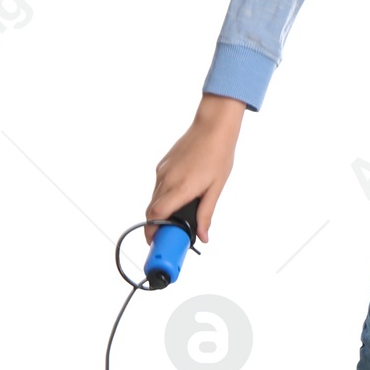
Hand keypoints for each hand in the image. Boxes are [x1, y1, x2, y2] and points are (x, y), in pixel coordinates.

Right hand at [145, 91, 246, 246]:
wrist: (213, 127)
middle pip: (151, 210)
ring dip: (159, 211)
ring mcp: (163, 171)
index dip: (152, 231)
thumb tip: (203, 236)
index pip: (156, 215)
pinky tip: (177, 199)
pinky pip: (158, 186)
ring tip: (173, 220)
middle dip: (154, 225)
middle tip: (165, 237)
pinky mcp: (162, 165)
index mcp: (181, 188)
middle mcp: (167, 180)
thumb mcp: (216, 189)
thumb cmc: (218, 156)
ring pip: (154, 198)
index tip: (154, 242)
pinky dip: (162, 197)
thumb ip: (206, 214)